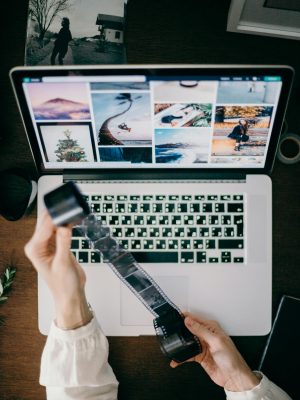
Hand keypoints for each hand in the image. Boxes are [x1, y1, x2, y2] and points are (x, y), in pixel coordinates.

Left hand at [24, 210, 91, 328]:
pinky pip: (60, 228)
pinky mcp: (56, 243)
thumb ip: (63, 242)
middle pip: (46, 222)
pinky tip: (73, 222)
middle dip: (59, 216)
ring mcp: (47, 243)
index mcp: (34, 249)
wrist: (71, 294)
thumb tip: (64, 225)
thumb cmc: (63, 285)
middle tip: (72, 213)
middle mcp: (38, 245)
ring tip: (74, 218)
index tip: (68, 211)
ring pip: (53, 223)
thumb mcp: (63, 263)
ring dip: (63, 219)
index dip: (56, 217)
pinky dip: (66, 224)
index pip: (44, 226)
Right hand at [170, 313, 259, 391]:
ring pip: (187, 342)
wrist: (234, 378)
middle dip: (180, 331)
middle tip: (170, 332)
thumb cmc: (231, 359)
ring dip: (180, 344)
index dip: (185, 318)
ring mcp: (202, 346)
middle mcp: (206, 335)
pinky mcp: (200, 356)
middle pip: (189, 330)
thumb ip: (201, 330)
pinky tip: (176, 359)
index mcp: (211, 328)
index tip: (175, 318)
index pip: (195, 319)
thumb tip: (189, 321)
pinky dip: (181, 357)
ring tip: (171, 346)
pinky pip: (188, 354)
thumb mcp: (216, 341)